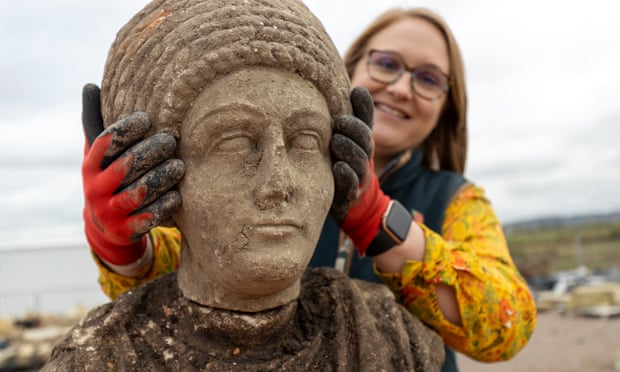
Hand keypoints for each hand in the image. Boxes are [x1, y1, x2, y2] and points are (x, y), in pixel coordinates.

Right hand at [81, 84, 184, 265]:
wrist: (105, 228)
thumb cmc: (109, 179)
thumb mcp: (98, 154)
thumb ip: (97, 123)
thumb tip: (91, 85)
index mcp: (90, 166)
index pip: (106, 143)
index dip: (126, 129)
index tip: (147, 118)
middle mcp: (96, 189)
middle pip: (125, 166)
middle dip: (150, 151)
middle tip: (171, 141)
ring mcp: (110, 212)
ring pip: (139, 192)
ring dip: (161, 177)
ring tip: (179, 165)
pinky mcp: (125, 231)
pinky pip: (147, 218)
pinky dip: (164, 206)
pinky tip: (178, 195)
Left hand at [329, 87, 373, 224]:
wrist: (352, 203)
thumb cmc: (344, 164)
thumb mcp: (347, 139)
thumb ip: (351, 116)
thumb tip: (354, 87)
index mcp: (361, 141)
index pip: (366, 121)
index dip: (364, 107)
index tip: (356, 92)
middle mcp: (363, 156)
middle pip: (365, 140)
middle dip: (354, 129)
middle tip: (340, 122)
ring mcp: (358, 176)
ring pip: (358, 161)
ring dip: (348, 149)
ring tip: (336, 141)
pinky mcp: (349, 194)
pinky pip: (350, 184)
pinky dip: (345, 175)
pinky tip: (338, 167)